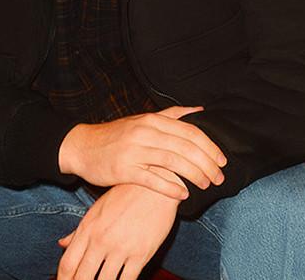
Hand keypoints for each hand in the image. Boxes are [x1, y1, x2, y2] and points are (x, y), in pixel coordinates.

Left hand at [55, 182, 180, 279]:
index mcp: (87, 229)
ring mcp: (121, 248)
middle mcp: (101, 240)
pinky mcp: (141, 254)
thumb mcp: (97, 210)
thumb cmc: (125, 195)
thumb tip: (61, 243)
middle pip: (82, 276)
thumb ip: (79, 231)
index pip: (68, 264)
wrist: (156, 186)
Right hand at [58, 106, 223, 201]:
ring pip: (173, 162)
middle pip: (186, 147)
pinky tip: (183, 194)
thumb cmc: (116, 135)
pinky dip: (170, 187)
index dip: (210, 147)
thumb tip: (199, 110)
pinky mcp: (123, 170)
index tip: (222, 161)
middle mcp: (145, 133)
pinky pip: (152, 179)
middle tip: (219, 178)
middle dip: (207, 164)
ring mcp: (134, 151)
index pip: (190, 132)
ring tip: (206, 185)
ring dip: (194, 175)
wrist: (82, 146)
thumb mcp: (143, 119)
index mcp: (153, 121)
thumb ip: (171, 115)